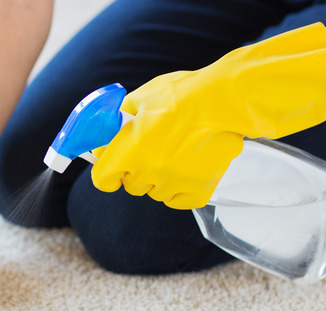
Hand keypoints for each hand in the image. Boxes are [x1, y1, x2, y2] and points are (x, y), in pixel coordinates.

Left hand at [91, 22, 325, 208]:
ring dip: (159, 178)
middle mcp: (147, 173)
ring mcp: (173, 184)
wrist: (222, 101)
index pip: (102, 180)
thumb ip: (119, 119)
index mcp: (128, 151)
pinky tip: (186, 169)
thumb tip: (107, 131)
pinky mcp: (198, 191)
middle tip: (150, 150)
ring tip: (174, 154)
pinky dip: (179, 188)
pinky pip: (178, 200)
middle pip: (131, 185)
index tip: (113, 165)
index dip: (107, 172)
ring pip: (155, 192)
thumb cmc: (181, 95)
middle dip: (135, 170)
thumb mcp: (141, 98)